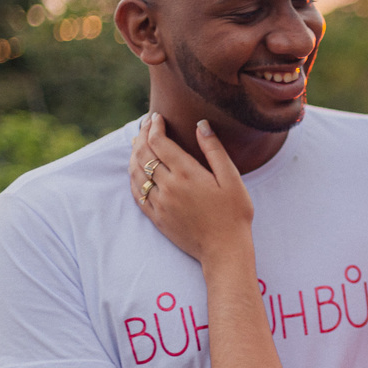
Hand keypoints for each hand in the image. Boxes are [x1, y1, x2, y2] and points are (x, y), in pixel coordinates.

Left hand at [130, 114, 253, 261]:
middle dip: (141, 135)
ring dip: (134, 154)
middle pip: (143, 154)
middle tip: (145, 125)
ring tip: (138, 143)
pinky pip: (136, 193)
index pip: (159, 142)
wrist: (224, 249)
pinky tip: (136, 171)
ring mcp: (159, 203)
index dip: (154, 126)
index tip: (157, 117)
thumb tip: (201, 124)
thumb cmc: (234, 213)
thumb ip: (215, 150)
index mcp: (187, 173)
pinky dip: (133, 177)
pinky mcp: (156, 217)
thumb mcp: (232, 179)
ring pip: (136, 173)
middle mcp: (168, 186)